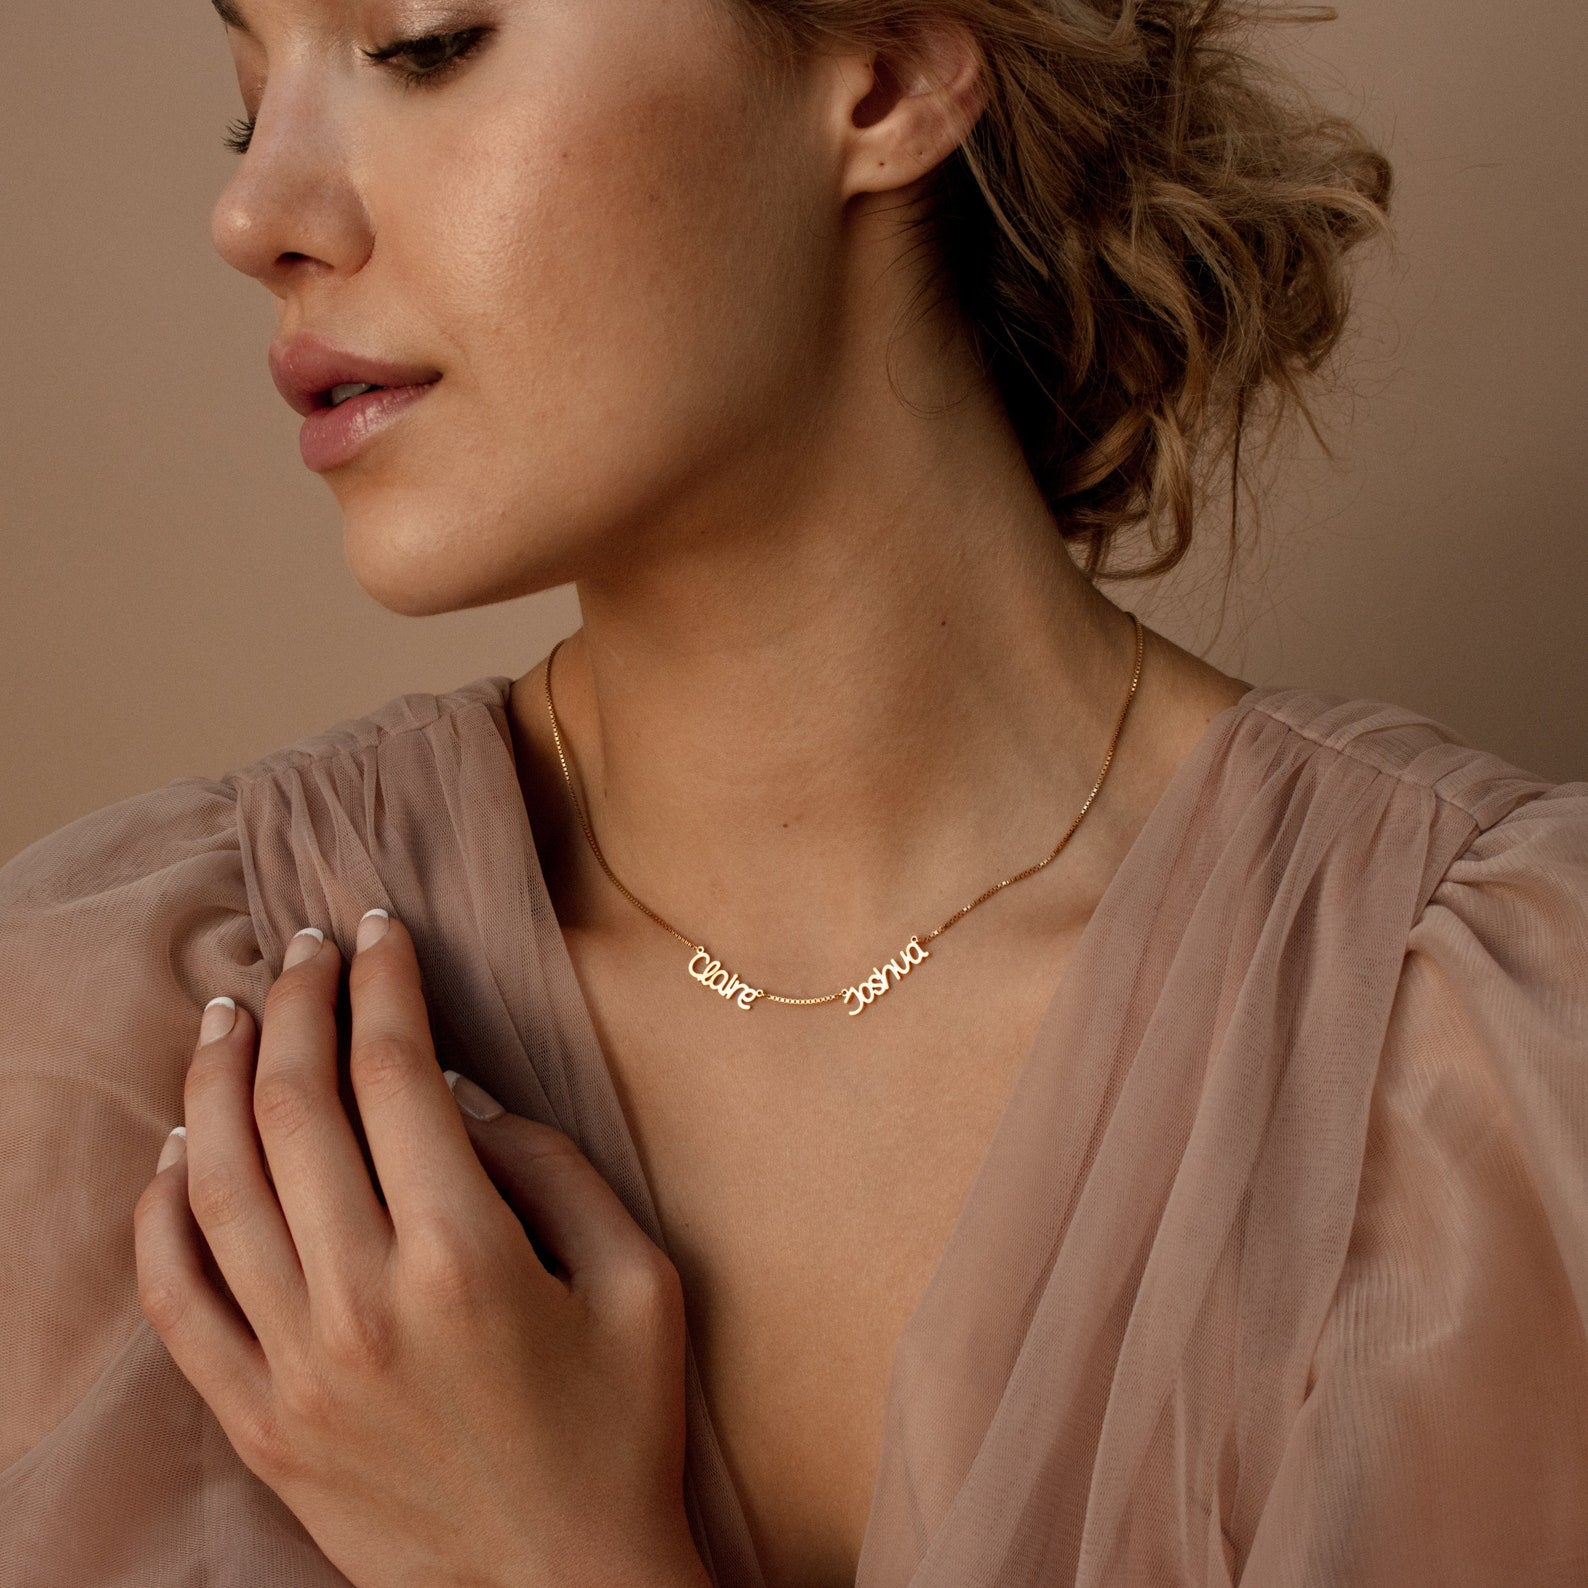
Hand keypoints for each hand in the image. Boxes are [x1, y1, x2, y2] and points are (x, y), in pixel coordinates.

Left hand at [133, 908, 709, 1587]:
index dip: (384, 984)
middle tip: (309, 947)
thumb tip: (461, 1101)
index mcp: (466, 1258)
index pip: (396, 1075)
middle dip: (300, 1004)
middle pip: (297, 1109)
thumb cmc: (621, 1431)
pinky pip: (179, 1299)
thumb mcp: (639, 1280)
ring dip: (217, 1081)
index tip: (380, 930)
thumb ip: (554, 1170)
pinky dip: (162, 1213)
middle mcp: (362, 1303)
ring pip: (219, 1186)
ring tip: (234, 1011)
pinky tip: (177, 1149)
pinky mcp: (259, 1424)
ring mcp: (295, 1368)